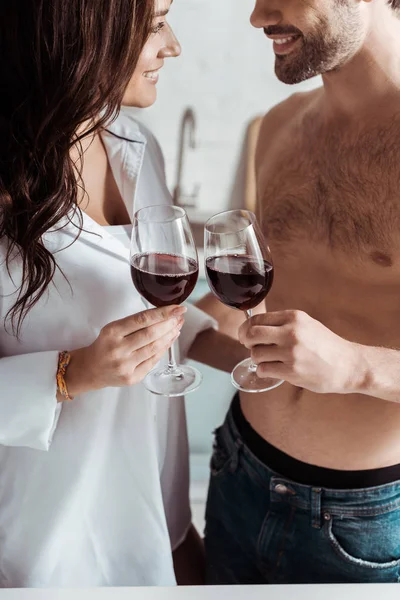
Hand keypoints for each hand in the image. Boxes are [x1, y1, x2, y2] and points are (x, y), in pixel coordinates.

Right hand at [64, 305, 185, 396]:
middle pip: (151, 334)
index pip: (142, 319)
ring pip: (155, 348)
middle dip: (170, 323)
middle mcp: (118, 350)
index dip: (163, 313)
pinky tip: (169, 340)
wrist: (90, 369)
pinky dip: (164, 349)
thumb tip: (164, 314)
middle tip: (180, 316)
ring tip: (177, 326)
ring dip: (170, 335)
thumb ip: (135, 323)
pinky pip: (153, 361)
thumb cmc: (105, 345)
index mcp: (112, 332)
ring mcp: (125, 366)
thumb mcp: (113, 328)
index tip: (177, 308)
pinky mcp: (132, 378)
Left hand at [239, 310, 361, 394]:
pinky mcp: (292, 371)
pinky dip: (263, 371)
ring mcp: (291, 352)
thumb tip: (254, 328)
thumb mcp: (306, 325)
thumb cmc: (326, 346)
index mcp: (294, 317)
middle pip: (251, 334)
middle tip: (249, 347)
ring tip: (269, 360)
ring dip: (257, 359)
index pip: (257, 319)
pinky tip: (273, 370)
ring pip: (256, 354)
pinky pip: (263, 369)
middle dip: (246, 342)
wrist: (348, 365)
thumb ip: (283, 324)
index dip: (246, 328)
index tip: (245, 335)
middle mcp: (291, 332)